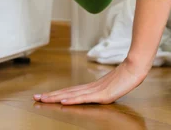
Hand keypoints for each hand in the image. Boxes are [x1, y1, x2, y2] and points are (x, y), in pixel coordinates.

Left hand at [34, 59, 149, 104]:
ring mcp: (95, 91)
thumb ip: (103, 90)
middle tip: (35, 98)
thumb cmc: (127, 76)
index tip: (44, 95)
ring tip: (43, 99)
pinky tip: (63, 102)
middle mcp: (90, 88)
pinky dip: (72, 100)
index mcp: (91, 87)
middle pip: (66, 92)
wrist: (135, 68)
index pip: (70, 91)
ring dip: (56, 98)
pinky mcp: (102, 95)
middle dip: (50, 96)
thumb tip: (99, 93)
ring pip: (71, 95)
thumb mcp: (112, 86)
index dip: (56, 94)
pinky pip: (84, 98)